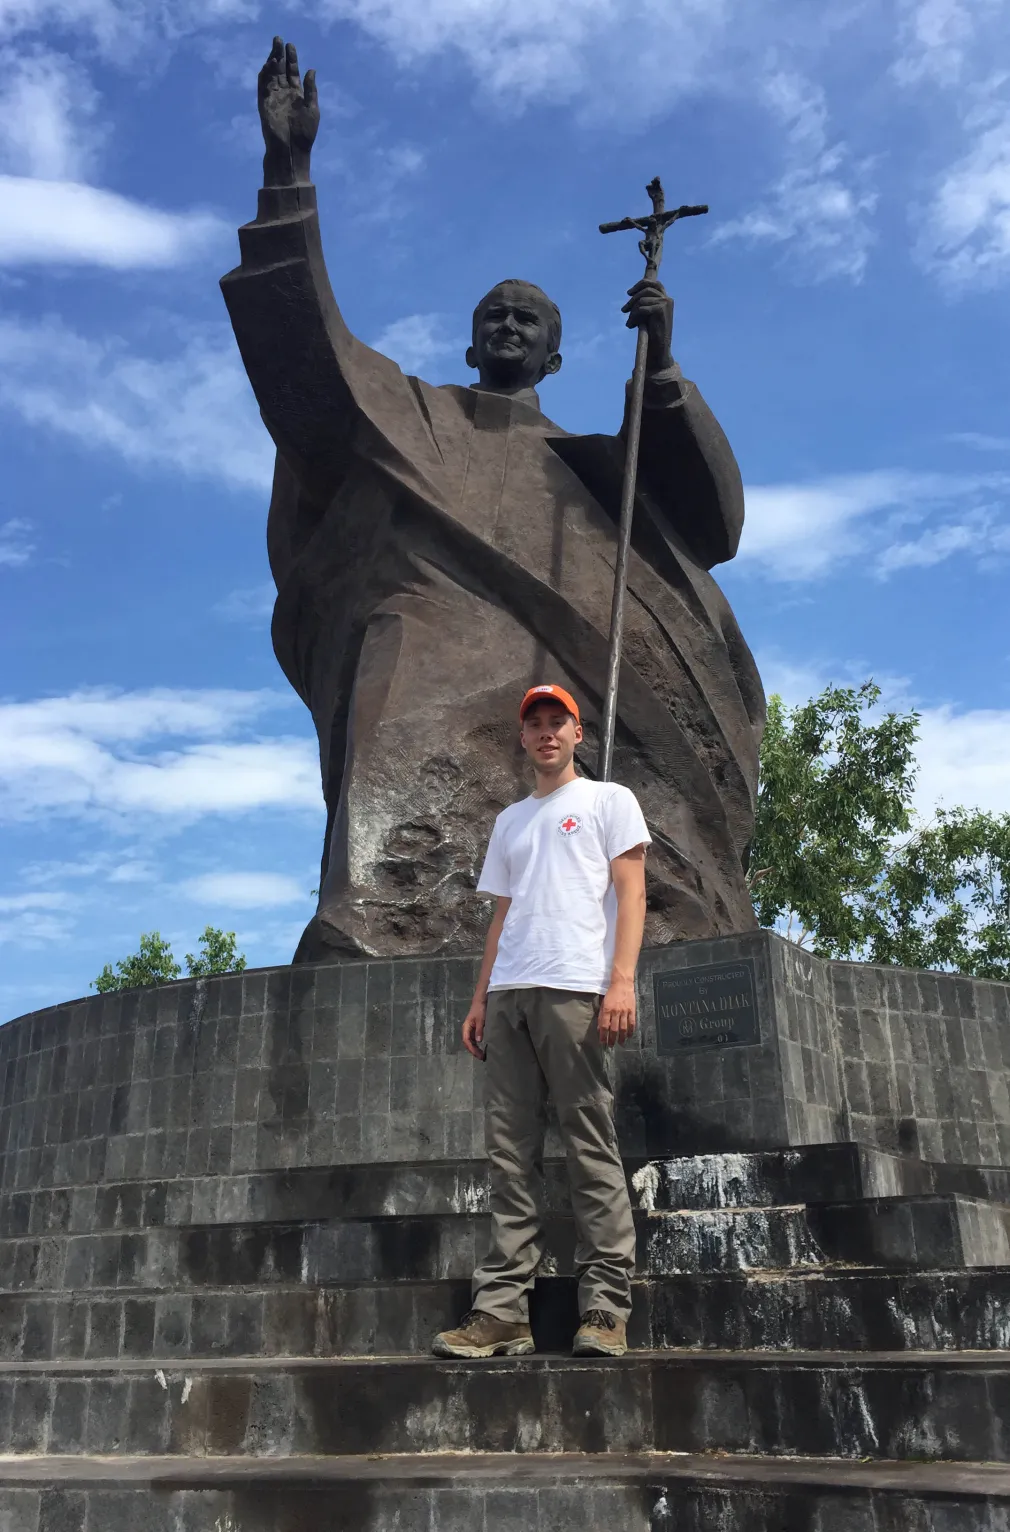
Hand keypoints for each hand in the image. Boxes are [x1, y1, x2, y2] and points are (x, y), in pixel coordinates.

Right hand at [258, 36, 318, 186]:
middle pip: (280, 69)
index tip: (291, 45)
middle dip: (279, 54)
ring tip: (274, 48)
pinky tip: (269, 64)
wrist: (292, 151)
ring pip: (271, 75)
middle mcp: (283, 93)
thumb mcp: (313, 109)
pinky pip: (263, 86)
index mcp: (296, 94)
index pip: (292, 72)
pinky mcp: (264, 104)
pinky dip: (265, 75)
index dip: (292, 58)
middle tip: (279, 39)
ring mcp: (273, 98)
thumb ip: (311, 90)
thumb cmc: (305, 134)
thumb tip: (311, 70)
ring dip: (272, 61)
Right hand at [462, 998, 486, 1060]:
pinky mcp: (475, 1028)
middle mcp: (467, 1029)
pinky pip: (474, 1038)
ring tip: (482, 1054)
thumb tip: (478, 1041)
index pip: (467, 1041)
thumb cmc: (480, 1009)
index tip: (479, 1055)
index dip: (472, 1049)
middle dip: (474, 1051)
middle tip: (482, 1057)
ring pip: (471, 1041)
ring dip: (475, 1048)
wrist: (481, 1000)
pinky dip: (478, 1044)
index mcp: (466, 1027)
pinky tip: (483, 1047)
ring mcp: (471, 1029)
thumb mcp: (480, 1019)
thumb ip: (479, 1030)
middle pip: (468, 1043)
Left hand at [598, 977, 636, 1047]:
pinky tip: (629, 1035)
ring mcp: (625, 1011)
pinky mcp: (632, 1010)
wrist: (622, 983)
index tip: (602, 1042)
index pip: (604, 1026)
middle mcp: (616, 1012)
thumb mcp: (603, 1003)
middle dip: (612, 1039)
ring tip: (620, 1043)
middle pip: (614, 1029)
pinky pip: (632, 1023)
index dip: (603, 1035)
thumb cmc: (611, 993)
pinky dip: (631, 1031)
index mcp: (607, 1009)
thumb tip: (600, 1028)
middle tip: (611, 1045)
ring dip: (622, 1037)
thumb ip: (601, 1016)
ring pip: (623, 1028)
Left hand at [621, 278, 672, 373]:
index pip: (653, 283)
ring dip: (632, 311)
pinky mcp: (661, 310)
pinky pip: (641, 308)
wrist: (659, 349)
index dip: (640, 285)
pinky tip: (631, 326)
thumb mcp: (648, 315)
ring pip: (642, 300)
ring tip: (629, 322)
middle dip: (632, 299)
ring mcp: (665, 304)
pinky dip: (634, 317)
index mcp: (666, 299)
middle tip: (623, 310)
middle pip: (646, 289)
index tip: (628, 293)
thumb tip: (631, 295)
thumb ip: (644, 303)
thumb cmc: (653, 334)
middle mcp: (668, 299)